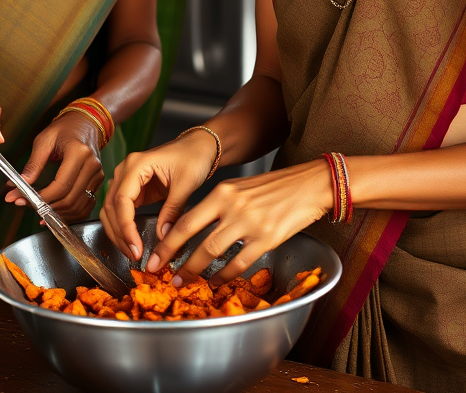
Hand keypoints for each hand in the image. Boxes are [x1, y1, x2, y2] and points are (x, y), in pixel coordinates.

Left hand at [4, 113, 103, 220]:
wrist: (86, 122)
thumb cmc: (64, 129)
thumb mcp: (44, 140)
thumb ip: (33, 164)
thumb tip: (16, 186)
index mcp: (79, 153)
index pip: (61, 186)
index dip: (42, 198)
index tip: (24, 200)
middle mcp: (92, 166)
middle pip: (70, 199)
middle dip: (47, 208)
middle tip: (27, 205)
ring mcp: (98, 175)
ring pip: (78, 207)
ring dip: (58, 214)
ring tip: (40, 211)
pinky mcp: (98, 182)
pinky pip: (86, 206)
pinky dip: (70, 214)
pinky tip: (56, 213)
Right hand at [100, 131, 215, 260]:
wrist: (198, 146)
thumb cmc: (193, 157)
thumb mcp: (186, 183)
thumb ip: (173, 210)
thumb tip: (163, 238)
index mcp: (137, 164)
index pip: (122, 200)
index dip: (126, 227)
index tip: (135, 248)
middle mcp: (126, 169)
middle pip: (111, 206)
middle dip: (119, 234)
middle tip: (134, 255)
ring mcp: (127, 178)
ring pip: (111, 209)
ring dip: (117, 232)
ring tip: (132, 251)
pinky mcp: (133, 188)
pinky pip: (121, 209)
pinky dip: (123, 226)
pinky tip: (132, 240)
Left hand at [144, 160, 333, 283]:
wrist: (310, 185)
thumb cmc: (273, 188)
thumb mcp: (240, 187)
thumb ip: (219, 205)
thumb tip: (194, 230)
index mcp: (223, 192)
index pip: (186, 219)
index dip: (168, 241)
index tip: (155, 255)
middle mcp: (232, 206)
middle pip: (193, 237)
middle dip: (173, 259)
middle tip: (160, 273)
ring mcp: (249, 223)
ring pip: (212, 252)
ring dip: (194, 270)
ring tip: (184, 280)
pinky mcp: (267, 239)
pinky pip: (238, 263)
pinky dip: (223, 275)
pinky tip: (216, 280)